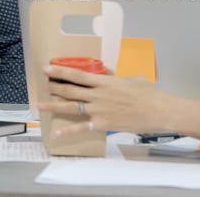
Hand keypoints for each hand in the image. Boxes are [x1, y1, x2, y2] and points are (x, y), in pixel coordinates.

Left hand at [38, 65, 175, 135]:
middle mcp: (98, 95)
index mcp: (105, 81)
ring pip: (71, 107)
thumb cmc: (150, 93)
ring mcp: (99, 110)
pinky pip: (81, 127)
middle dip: (54, 86)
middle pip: (70, 90)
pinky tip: (57, 131)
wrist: (159, 111)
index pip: (78, 75)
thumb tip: (113, 80)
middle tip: (43, 84)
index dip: (61, 71)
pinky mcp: (102, 124)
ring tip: (40, 104)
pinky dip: (68, 130)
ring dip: (54, 105)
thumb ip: (118, 80)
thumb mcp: (133, 80)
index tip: (48, 68)